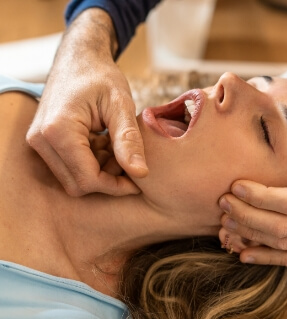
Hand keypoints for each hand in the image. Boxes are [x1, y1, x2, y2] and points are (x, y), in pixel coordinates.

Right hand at [27, 9, 147, 195]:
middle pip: (77, 184)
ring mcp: (40, 141)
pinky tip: (105, 146)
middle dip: (108, 180)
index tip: (139, 181)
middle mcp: (41, 139)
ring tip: (118, 149)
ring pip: (73, 178)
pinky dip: (92, 163)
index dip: (116, 186)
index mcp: (58, 130)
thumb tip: (141, 174)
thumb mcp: (121, 105)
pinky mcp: (44, 141)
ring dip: (100, 172)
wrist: (79, 58)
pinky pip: (69, 167)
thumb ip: (129, 140)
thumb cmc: (100, 76)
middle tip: (129, 162)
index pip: (87, 178)